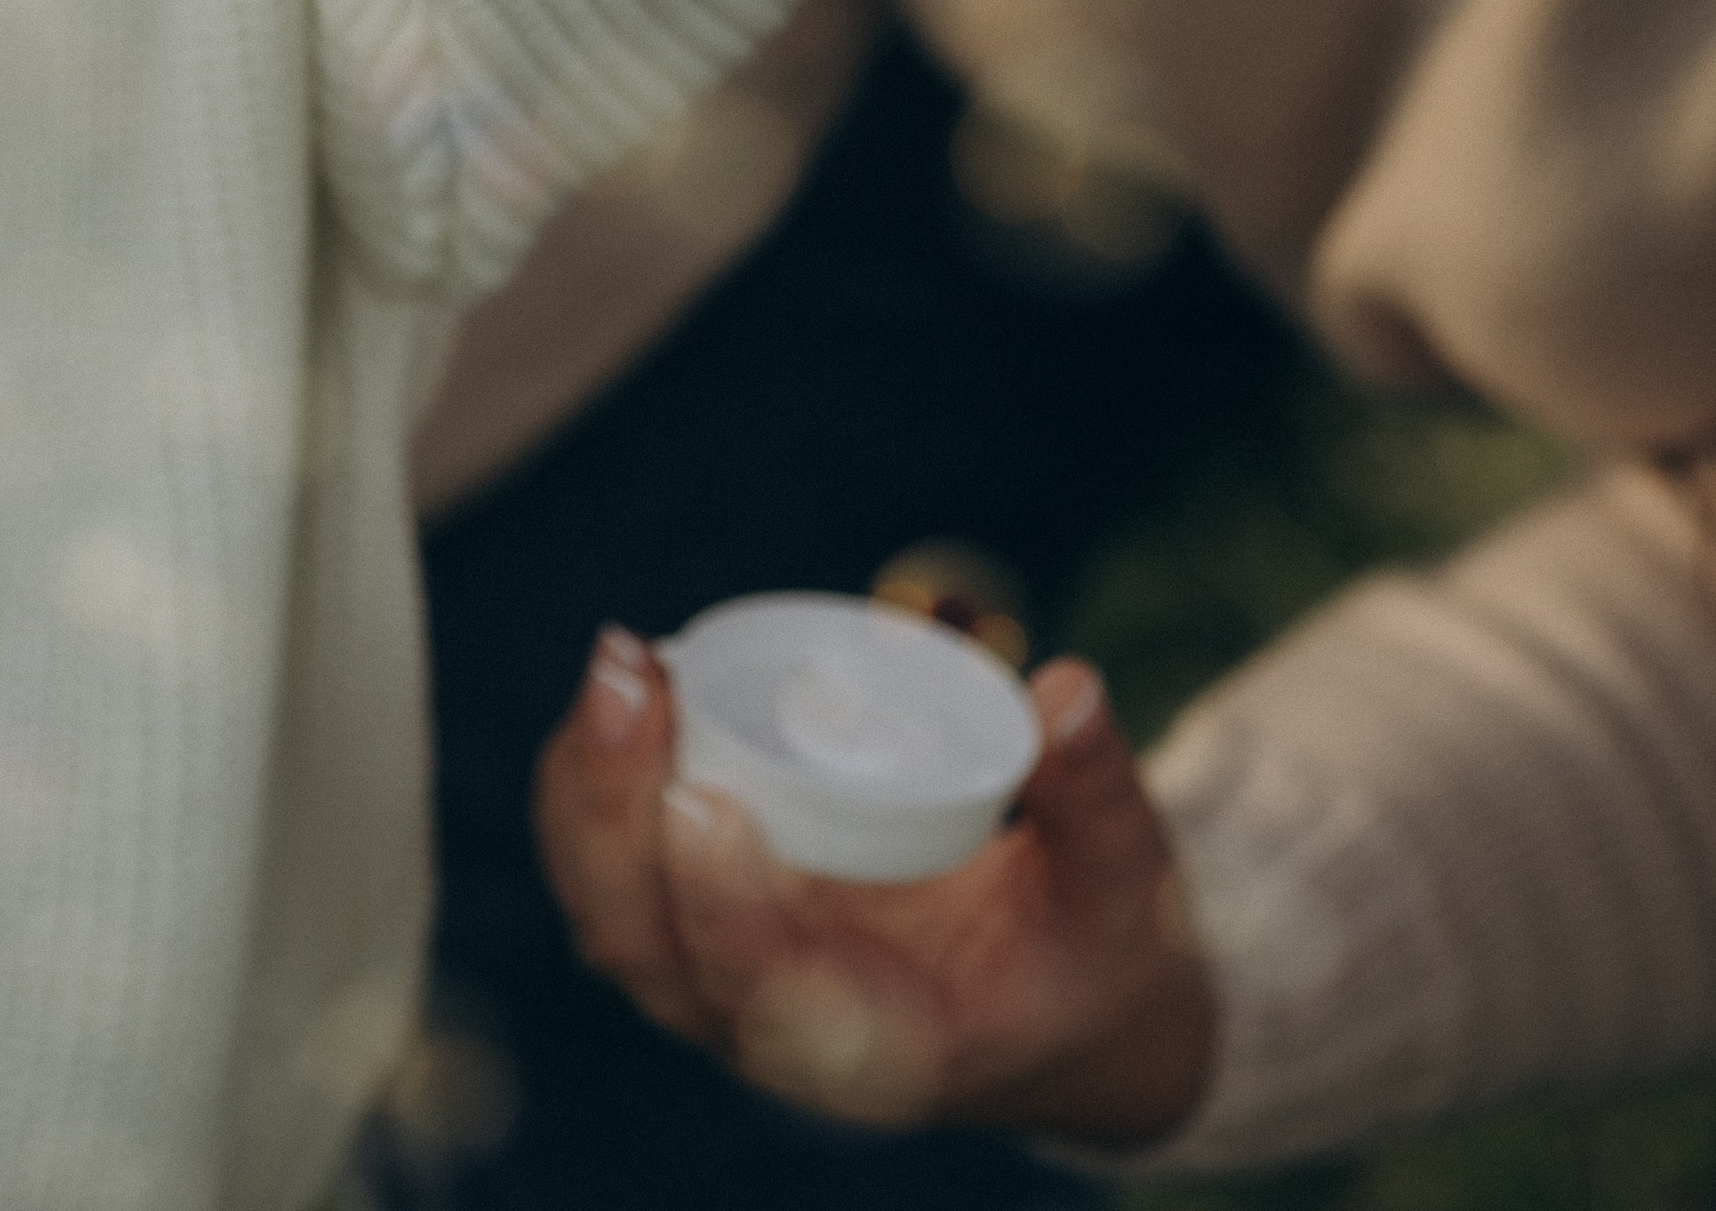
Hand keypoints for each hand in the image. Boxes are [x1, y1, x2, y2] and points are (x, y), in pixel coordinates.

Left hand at [536, 627, 1216, 1148]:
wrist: (1061, 1018)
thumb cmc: (1091, 954)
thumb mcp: (1124, 890)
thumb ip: (1098, 796)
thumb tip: (1067, 688)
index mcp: (884, 1049)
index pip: (772, 1001)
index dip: (723, 913)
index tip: (701, 805)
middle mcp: (783, 1037)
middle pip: (657, 953)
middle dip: (619, 818)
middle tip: (630, 679)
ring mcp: (733, 991)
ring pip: (617, 919)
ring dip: (591, 797)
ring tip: (617, 666)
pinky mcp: (714, 935)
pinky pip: (622, 880)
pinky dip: (598, 792)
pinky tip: (617, 692)